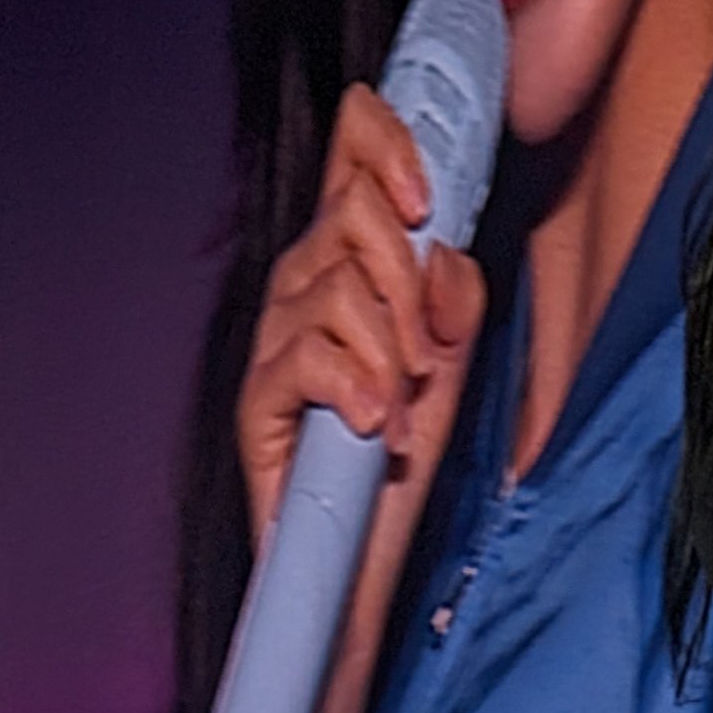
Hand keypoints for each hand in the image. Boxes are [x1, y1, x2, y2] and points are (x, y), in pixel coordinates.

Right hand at [237, 82, 485, 554]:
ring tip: (402, 408)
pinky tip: (377, 427)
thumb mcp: (452, 371)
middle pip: (347, 215)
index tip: (426, 193)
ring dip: (388, 348)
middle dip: (405, 274)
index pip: (347, 162)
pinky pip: (306, 357)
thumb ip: (455, 302)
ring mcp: (274, 346)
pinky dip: (354, 388)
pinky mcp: (256, 404)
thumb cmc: (401, 466)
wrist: (362, 566)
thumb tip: (444, 254)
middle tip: (426, 350)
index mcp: (349, 270)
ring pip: (334, 286)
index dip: (382, 146)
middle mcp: (302, 293)